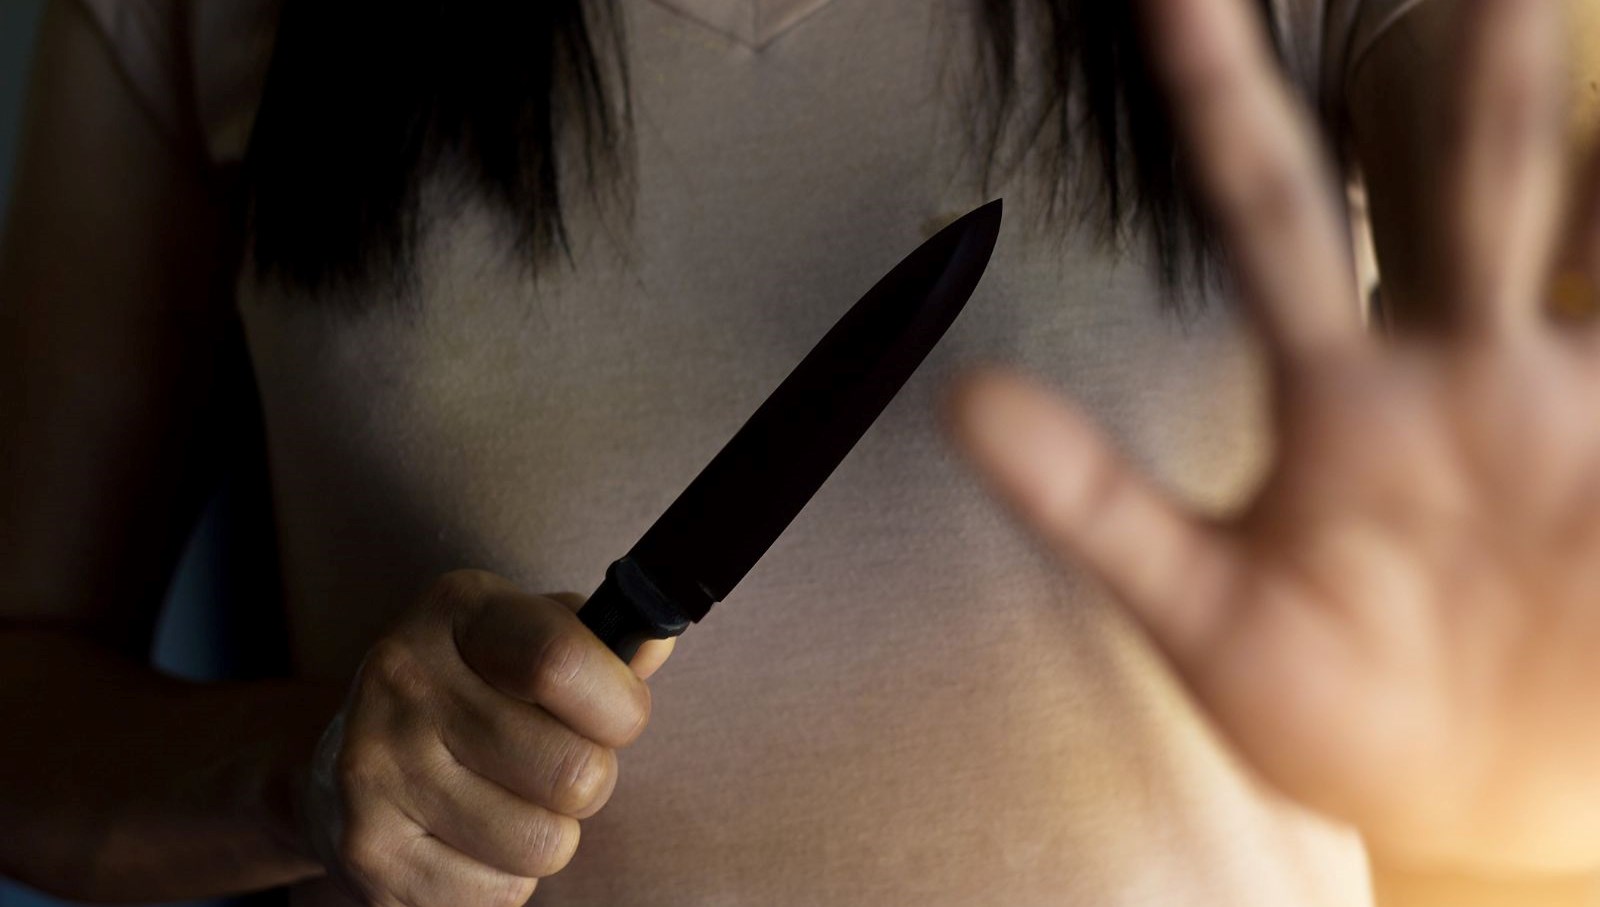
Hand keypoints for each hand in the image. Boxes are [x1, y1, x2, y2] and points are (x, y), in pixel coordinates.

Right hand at [299, 570, 673, 905]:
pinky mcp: (370, 855)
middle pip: (572, 770)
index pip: (561, 661)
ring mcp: (378, 770)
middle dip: (590, 780)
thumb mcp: (523, 638)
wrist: (339, 770)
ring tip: (510, 802)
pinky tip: (471, 840)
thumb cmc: (469, 694)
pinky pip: (502, 892)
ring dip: (550, 834)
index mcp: (456, 611)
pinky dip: (507, 880)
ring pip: (546, 843)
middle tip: (557, 767)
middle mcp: (405, 680)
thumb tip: (654, 642)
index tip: (619, 715)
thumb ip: (596, 641)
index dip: (618, 703)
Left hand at [950, 0, 1599, 876]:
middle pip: (1460, 176)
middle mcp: (1456, 364)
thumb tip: (958, 398)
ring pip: (1579, 225)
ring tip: (1521, 5)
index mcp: (1337, 391)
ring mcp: (1566, 403)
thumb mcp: (1206, 614)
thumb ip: (1094, 503)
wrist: (1472, 799)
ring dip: (1558, 119)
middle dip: (1465, 57)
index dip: (1217, 97)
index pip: (1267, 211)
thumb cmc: (1336, 704)